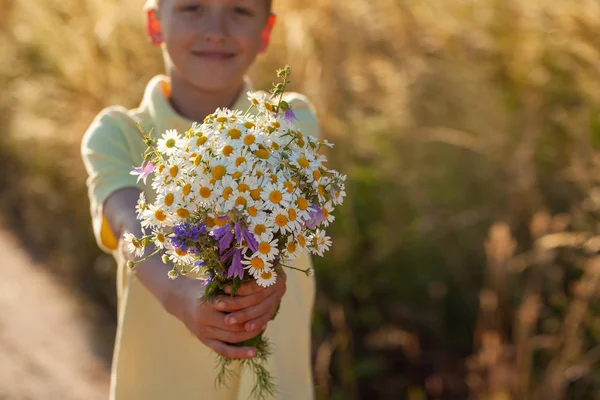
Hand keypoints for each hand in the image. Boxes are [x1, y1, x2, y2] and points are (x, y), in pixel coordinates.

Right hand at [164, 271, 285, 358]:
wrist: (179, 299)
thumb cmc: (202, 288)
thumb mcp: (214, 283)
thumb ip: (231, 287)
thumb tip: (258, 284)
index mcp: (207, 302)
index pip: (233, 307)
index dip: (249, 307)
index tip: (263, 303)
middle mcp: (204, 319)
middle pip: (234, 325)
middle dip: (252, 322)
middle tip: (265, 318)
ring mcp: (203, 332)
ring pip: (231, 338)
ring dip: (249, 334)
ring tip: (262, 328)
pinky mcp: (204, 340)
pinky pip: (223, 350)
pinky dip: (239, 353)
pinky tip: (253, 352)